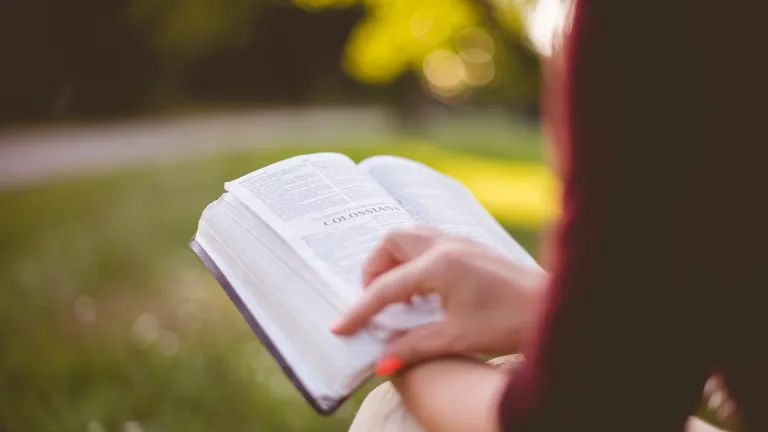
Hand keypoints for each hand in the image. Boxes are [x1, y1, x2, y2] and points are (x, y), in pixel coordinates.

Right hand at [330, 225, 546, 372]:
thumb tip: (381, 363)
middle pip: (391, 241)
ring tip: (395, 294)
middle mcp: (446, 246)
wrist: (553, 308)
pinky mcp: (470, 247)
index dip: (359, 309)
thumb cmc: (511, 322)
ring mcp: (460, 242)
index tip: (340, 327)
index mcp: (439, 266)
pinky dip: (413, 259)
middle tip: (374, 301)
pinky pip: (428, 242)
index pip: (385, 287)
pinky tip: (422, 289)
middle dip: (374, 269)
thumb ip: (414, 347)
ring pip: (410, 236)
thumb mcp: (457, 338)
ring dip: (394, 260)